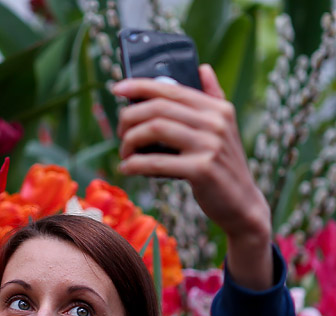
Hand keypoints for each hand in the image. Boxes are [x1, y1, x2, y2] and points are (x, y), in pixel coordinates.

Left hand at [113, 65, 272, 289]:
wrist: (242, 203)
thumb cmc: (222, 165)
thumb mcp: (223, 128)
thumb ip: (212, 97)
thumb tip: (202, 67)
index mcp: (217, 108)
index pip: (171, 89)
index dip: (140, 86)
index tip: (117, 88)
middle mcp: (215, 122)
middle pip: (157, 108)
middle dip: (129, 119)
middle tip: (120, 134)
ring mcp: (210, 145)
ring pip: (154, 129)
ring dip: (129, 141)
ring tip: (125, 153)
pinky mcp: (201, 169)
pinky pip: (156, 162)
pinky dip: (134, 164)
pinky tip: (127, 168)